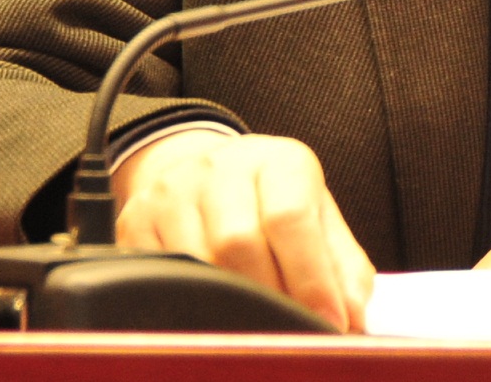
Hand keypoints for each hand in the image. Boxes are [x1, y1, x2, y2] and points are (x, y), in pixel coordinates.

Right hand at [111, 129, 374, 330]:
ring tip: (256, 322)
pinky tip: (214, 310)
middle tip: (290, 329)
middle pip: (240, 242)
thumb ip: (341, 265)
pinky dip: (193, 302)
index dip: (311, 277)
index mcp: (278, 162)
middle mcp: (221, 167)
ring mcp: (173, 191)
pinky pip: (163, 273)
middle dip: (272, 297)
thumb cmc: (271, 201)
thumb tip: (352, 315)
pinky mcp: (137, 219)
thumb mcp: (316, 217)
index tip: (328, 321)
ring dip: (233, 305)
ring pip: (199, 261)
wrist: (204, 171)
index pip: (290, 217)